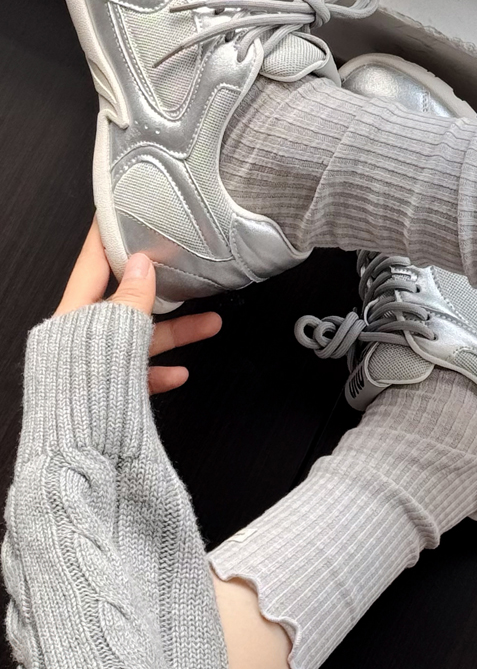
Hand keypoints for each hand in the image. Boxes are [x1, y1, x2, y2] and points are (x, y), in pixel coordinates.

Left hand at [55, 219, 221, 394]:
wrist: (80, 453)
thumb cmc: (86, 388)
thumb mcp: (114, 330)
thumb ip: (131, 297)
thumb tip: (141, 264)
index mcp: (73, 314)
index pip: (91, 264)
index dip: (106, 238)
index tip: (117, 215)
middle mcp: (81, 337)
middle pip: (126, 304)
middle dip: (163, 293)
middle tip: (186, 275)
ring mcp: (94, 367)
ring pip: (139, 341)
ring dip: (176, 333)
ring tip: (210, 324)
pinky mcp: (107, 394)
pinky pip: (139, 377)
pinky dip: (161, 372)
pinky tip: (179, 373)